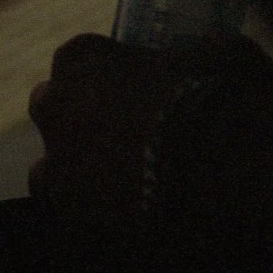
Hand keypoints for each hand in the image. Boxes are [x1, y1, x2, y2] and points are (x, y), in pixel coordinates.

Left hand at [27, 32, 272, 232]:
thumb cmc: (222, 95)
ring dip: (77, 174)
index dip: (103, 72)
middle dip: (75, 117)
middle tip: (119, 130)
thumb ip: (205, 49)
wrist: (224, 169)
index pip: (77, 59)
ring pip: (49, 172)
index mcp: (81, 59)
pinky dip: (95, 220)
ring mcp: (59, 171)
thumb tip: (213, 50)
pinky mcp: (72, 222)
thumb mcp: (223, 52)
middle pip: (51, 108)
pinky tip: (128, 220)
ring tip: (120, 184)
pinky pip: (75, 221)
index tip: (129, 83)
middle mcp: (56, 110)